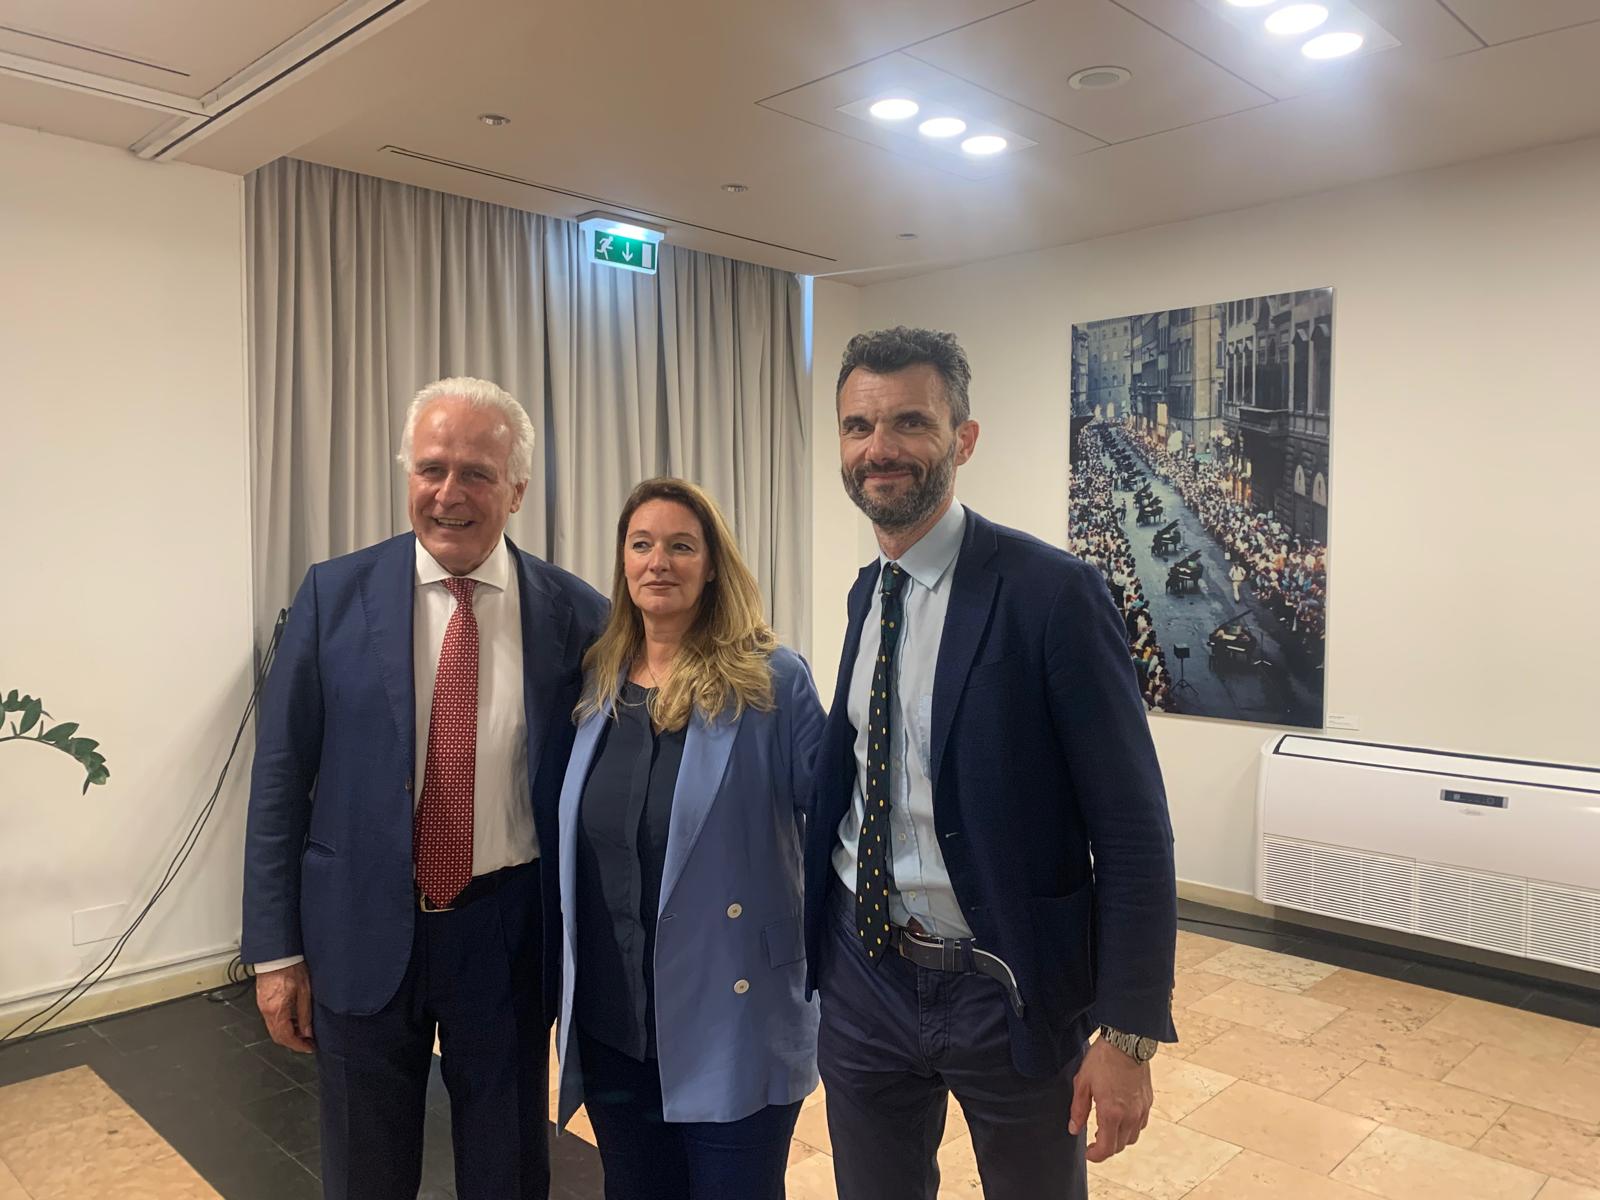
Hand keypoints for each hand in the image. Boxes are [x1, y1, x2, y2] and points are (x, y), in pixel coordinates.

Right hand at [256, 962, 315, 1052]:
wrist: (277, 954)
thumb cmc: (292, 968)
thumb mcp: (305, 991)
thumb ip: (305, 1014)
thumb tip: (307, 1032)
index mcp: (276, 1009)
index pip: (286, 1037)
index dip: (298, 1046)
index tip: (309, 1047)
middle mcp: (266, 1010)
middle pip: (277, 1036)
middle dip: (293, 1042)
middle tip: (308, 1042)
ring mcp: (262, 1006)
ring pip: (273, 1029)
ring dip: (287, 1034)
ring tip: (303, 1031)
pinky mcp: (262, 1001)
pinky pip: (271, 1019)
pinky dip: (282, 1024)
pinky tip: (293, 1020)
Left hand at [1068, 1037, 1153, 1161]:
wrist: (1127, 1041)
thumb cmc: (1103, 1059)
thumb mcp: (1083, 1082)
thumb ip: (1078, 1109)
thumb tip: (1073, 1129)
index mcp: (1111, 1113)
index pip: (1106, 1148)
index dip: (1095, 1156)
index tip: (1088, 1153)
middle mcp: (1130, 1116)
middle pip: (1120, 1146)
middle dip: (1105, 1148)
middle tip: (1093, 1140)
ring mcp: (1141, 1109)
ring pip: (1132, 1138)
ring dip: (1119, 1139)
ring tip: (1106, 1128)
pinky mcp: (1148, 1102)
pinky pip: (1141, 1124)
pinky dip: (1131, 1128)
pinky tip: (1121, 1117)